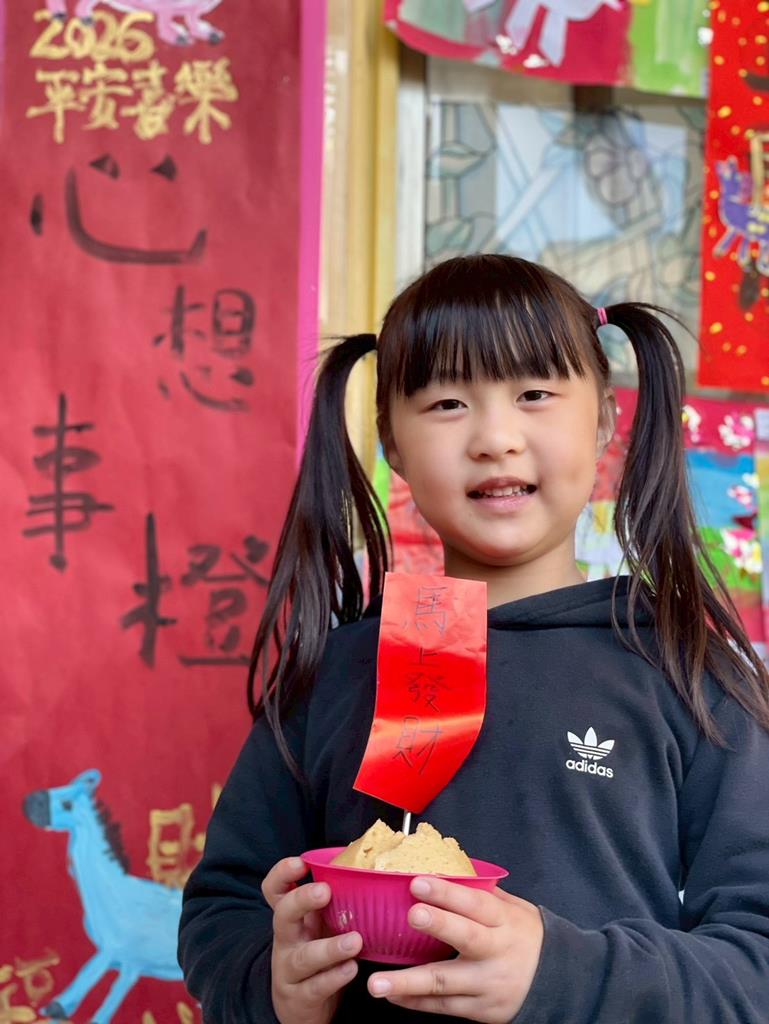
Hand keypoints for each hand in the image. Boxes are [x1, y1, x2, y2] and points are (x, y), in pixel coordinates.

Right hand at [262, 856, 362, 1023]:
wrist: (301, 1006)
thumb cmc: (318, 953)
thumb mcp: (321, 925)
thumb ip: (336, 902)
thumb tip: (370, 868)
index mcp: (292, 917)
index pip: (275, 890)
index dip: (282, 874)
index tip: (301, 863)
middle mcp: (286, 939)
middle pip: (283, 915)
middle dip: (301, 900)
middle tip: (324, 891)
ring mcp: (289, 969)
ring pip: (304, 957)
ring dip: (329, 948)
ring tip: (355, 941)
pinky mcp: (299, 997)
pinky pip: (315, 987)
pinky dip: (334, 977)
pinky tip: (351, 968)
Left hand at [367, 877, 543, 1021]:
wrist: (559, 982)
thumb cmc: (527, 936)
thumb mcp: (514, 908)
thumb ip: (482, 892)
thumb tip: (444, 867)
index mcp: (504, 921)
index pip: (476, 904)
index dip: (448, 893)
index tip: (418, 882)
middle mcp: (497, 953)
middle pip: (466, 938)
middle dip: (438, 925)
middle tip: (410, 915)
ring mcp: (488, 985)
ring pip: (446, 984)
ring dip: (408, 983)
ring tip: (376, 983)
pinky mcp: (481, 1011)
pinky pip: (443, 1007)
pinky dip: (415, 1001)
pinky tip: (391, 995)